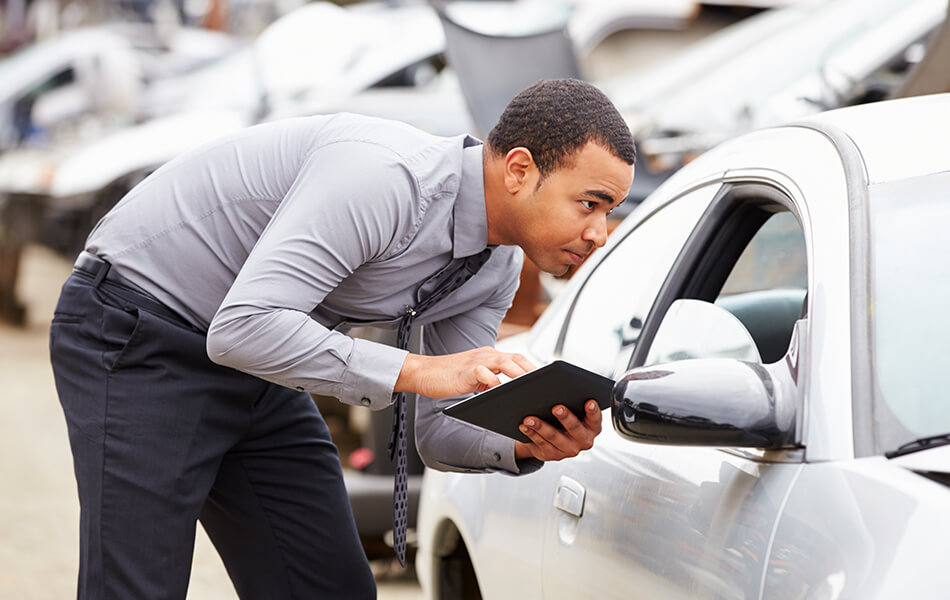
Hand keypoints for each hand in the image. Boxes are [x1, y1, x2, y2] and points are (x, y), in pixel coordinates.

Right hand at [395, 346, 535, 398]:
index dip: (532, 367)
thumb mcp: (475, 380)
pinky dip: (495, 382)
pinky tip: (501, 392)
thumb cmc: (448, 377)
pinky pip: (485, 374)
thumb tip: (508, 394)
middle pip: (515, 358)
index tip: (546, 379)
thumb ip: (490, 383)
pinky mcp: (466, 370)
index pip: (516, 358)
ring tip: (532, 387)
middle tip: (547, 384)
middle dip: (532, 370)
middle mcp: (485, 355)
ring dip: (520, 374)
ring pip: (504, 362)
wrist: (423, 373)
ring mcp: (476, 361)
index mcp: (489, 356)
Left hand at [514, 400, 601, 461]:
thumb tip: (553, 382)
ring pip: (554, 437)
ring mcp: (570, 449)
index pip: (595, 418)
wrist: (553, 438)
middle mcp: (584, 439)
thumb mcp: (571, 406)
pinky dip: (532, 434)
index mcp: (593, 426)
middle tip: (556, 408)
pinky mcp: (554, 455)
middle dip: (565, 417)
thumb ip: (569, 396)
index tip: (589, 402)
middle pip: (575, 428)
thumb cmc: (564, 416)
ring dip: (541, 426)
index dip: (593, 411)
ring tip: (529, 418)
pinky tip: (524, 426)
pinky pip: (542, 444)